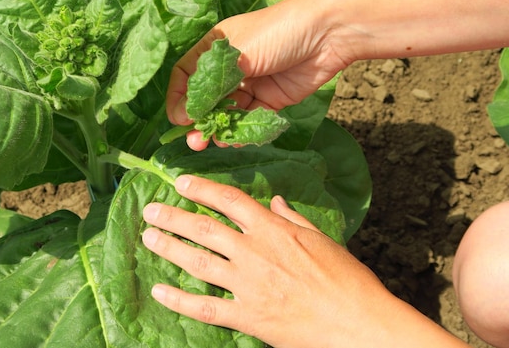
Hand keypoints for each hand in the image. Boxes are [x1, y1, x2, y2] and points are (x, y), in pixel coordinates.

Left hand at [141, 175, 424, 347]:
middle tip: (150, 210)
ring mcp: (249, 285)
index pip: (230, 201)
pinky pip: (205, 308)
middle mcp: (256, 252)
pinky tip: (159, 291)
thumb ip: (294, 218)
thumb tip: (276, 201)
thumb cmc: (348, 280)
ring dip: (169, 247)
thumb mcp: (324, 239)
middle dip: (173, 217)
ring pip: (198, 262)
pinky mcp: (248, 317)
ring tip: (148, 237)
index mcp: (275, 230)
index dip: (201, 189)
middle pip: (205, 228)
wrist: (360, 325)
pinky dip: (178, 300)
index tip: (180, 182)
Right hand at [166, 0, 349, 150]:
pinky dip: (242, 131)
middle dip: (200, 120)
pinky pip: (250, 120)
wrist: (326, 35)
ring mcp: (252, 84)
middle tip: (196, 141)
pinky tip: (235, 140)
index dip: (179, 97)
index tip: (179, 119)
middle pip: (206, 98)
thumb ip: (209, 85)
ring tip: (216, 142)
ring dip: (220, 129)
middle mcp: (231, 67)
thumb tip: (183, 113)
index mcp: (216, 48)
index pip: (186, 75)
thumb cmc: (277, 32)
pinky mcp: (271, 100)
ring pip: (228, 112)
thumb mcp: (237, 53)